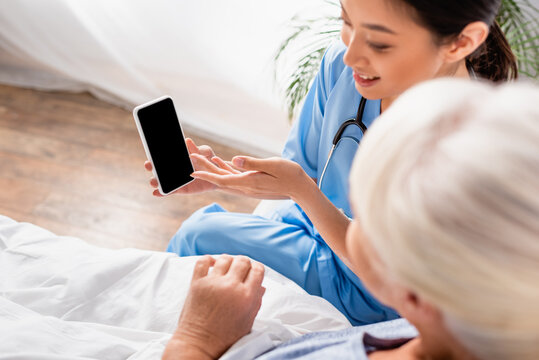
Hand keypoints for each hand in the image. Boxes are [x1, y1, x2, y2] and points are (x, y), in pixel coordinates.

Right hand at [144, 138, 217, 196]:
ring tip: (153, 181)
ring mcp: (176, 180)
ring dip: (155, 181)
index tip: (150, 154)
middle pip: (158, 168)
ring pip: (162, 181)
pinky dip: (162, 193)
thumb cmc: (210, 160)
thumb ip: (196, 148)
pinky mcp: (181, 190)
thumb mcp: (205, 152)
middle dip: (151, 167)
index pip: (162, 156)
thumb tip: (187, 141)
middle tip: (149, 165)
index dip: (154, 155)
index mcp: (177, 158)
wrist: (218, 175)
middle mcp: (173, 169)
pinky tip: (156, 192)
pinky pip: (170, 191)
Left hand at [163, 255, 265, 359]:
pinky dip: (208, 259)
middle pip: (242, 261)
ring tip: (228, 268)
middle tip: (241, 270)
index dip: (257, 268)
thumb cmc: (225, 338)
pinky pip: (202, 261)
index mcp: (246, 297)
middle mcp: (230, 286)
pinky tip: (212, 265)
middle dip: (245, 263)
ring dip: (229, 261)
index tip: (254, 271)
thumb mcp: (248, 322)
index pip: (257, 270)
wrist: (199, 345)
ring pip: (225, 258)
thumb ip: (256, 302)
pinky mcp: (196, 283)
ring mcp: (212, 283)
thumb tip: (261, 286)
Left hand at [190, 155, 312, 199]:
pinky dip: (224, 169)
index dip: (205, 175)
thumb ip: (252, 163)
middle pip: (220, 178)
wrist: (300, 188)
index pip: (221, 179)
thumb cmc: (289, 174)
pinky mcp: (253, 183)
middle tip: (190, 158)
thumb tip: (234, 159)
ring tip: (199, 159)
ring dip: (212, 169)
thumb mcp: (271, 165)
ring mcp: (249, 186)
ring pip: (225, 177)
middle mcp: (245, 186)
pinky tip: (219, 161)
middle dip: (204, 169)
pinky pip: (234, 176)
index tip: (191, 171)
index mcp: (248, 182)